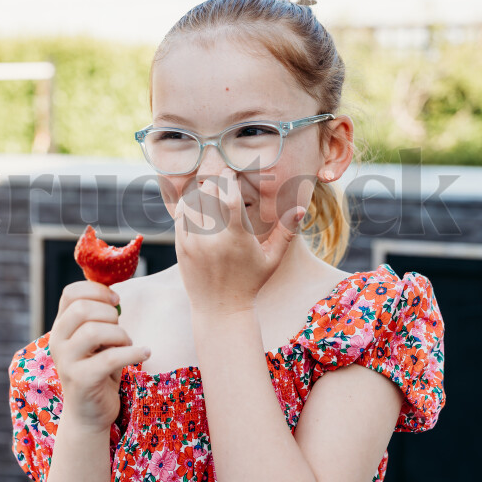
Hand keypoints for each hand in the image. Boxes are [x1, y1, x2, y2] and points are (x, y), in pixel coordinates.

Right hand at [48, 281, 149, 432]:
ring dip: (121, 335)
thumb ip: (98, 317)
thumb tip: (115, 293)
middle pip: (82, 308)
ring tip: (128, 345)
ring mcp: (67, 362)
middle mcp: (58, 342)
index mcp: (61, 327)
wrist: (89, 414)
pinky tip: (144, 353)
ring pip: (94, 331)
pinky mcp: (81, 380)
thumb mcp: (95, 341)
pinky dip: (133, 353)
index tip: (116, 301)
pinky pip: (110, 358)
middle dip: (111, 314)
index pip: (70, 293)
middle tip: (121, 330)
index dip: (97, 290)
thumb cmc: (98, 371)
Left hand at [174, 167, 304, 316]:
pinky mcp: (181, 248)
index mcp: (237, 238)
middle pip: (208, 195)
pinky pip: (180, 217)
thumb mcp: (272, 259)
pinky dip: (187, 206)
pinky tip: (196, 206)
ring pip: (191, 203)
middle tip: (221, 182)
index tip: (231, 173)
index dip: (230, 179)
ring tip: (209, 193)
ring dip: (200, 193)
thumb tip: (301, 208)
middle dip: (215, 183)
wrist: (220, 308)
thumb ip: (286, 232)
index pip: (230, 197)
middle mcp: (213, 239)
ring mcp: (194, 243)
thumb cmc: (250, 282)